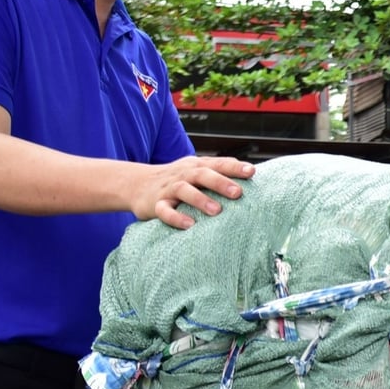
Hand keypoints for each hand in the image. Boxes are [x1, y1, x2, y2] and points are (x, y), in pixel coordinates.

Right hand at [134, 155, 255, 229]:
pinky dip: (175, 217)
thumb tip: (251, 172)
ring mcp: (169, 189)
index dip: (234, 167)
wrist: (137, 184)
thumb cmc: (178, 179)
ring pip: (184, 190)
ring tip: (217, 211)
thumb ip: (220, 171)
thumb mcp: (196, 171)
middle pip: (202, 174)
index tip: (251, 172)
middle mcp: (183, 175)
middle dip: (220, 182)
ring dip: (200, 199)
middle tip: (238, 193)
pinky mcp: (155, 204)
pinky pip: (164, 211)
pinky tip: (189, 225)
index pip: (217, 163)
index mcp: (196, 166)